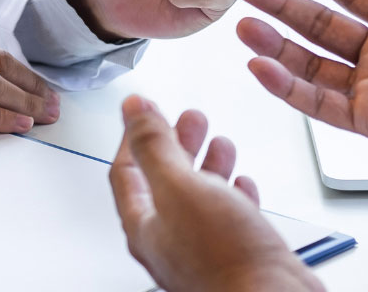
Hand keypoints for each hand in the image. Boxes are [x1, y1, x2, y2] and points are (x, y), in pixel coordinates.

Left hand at [109, 95, 322, 291]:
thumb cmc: (222, 257)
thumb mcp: (179, 186)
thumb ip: (154, 145)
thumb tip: (133, 109)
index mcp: (145, 224)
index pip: (126, 172)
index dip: (133, 137)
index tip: (144, 113)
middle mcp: (169, 239)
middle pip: (164, 181)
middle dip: (177, 144)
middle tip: (189, 120)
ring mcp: (201, 249)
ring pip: (198, 197)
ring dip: (207, 164)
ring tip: (219, 142)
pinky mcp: (234, 253)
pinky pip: (228, 216)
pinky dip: (233, 193)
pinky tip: (242, 184)